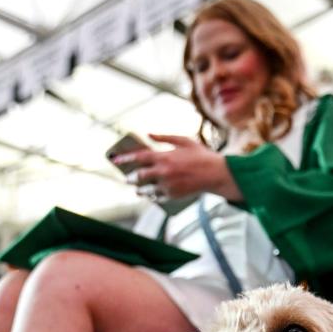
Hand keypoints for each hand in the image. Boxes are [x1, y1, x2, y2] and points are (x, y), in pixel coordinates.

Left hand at [112, 134, 239, 201]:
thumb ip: (165, 137)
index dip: (125, 158)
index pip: (139, 157)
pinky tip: (151, 195)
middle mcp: (163, 172)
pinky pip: (158, 198)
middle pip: (139, 176)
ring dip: (140, 189)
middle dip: (131, 178)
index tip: (116, 159)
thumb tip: (148, 133)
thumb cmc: (201, 155)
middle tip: (128, 178)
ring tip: (138, 189)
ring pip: (146, 190)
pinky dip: (153, 197)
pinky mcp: (173, 196)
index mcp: (164, 156)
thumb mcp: (184, 140)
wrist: (216, 174)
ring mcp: (167, 185)